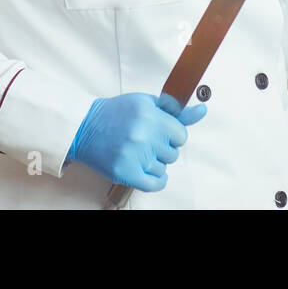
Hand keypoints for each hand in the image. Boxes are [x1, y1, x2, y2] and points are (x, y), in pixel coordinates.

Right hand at [66, 92, 205, 190]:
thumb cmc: (117, 113)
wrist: (85, 126)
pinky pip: (154, 184)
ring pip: (163, 168)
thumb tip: (202, 110)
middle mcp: (143, 135)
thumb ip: (176, 111)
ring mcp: (133, 155)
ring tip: (139, 151)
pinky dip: (156, 181)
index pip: (181, 135)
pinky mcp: (124, 172)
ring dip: (155, 162)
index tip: (162, 132)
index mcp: (150, 115)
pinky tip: (149, 171)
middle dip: (163, 148)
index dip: (173, 135)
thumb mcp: (147, 103)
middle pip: (173, 153)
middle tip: (147, 141)